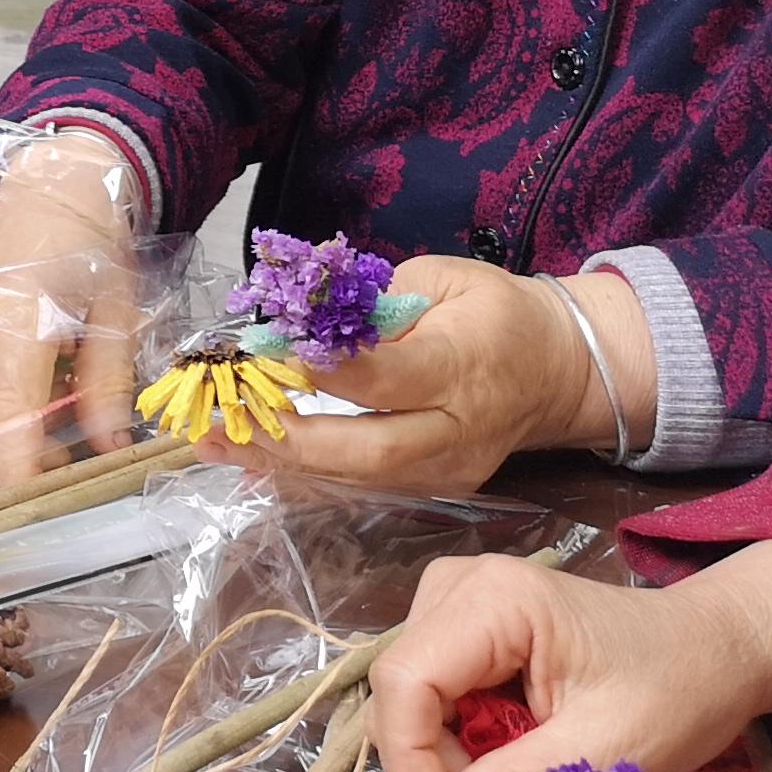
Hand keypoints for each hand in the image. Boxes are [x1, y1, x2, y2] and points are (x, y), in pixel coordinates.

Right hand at [0, 131, 145, 484]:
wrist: (52, 192)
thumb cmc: (94, 252)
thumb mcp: (118, 318)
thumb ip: (108, 386)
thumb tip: (109, 449)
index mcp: (18, 326)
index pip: (6, 421)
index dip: (22, 471)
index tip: (51, 497)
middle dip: (3, 460)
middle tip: (55, 459)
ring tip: (46, 419)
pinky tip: (26, 388)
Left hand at [231, 258, 646, 495]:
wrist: (555, 370)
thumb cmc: (492, 312)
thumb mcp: (444, 281)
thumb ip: (380, 307)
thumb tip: (308, 328)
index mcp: (465, 365)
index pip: (390, 379)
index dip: (325, 374)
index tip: (265, 359)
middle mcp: (459, 429)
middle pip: (371, 451)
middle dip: (290, 441)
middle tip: (222, 424)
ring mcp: (451, 470)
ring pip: (362, 481)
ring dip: (283, 466)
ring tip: (216, 446)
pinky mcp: (439, 489)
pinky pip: (367, 490)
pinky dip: (307, 480)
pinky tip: (254, 467)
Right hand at [378, 541, 771, 771]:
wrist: (720, 650)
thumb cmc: (679, 692)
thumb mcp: (610, 754)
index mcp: (495, 600)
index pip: (405, 684)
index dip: (414, 766)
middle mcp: (460, 585)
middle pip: (399, 687)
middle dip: (429, 767)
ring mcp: (459, 599)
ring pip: (407, 692)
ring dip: (440, 756)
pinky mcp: (467, 623)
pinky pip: (431, 689)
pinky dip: (455, 738)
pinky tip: (501, 760)